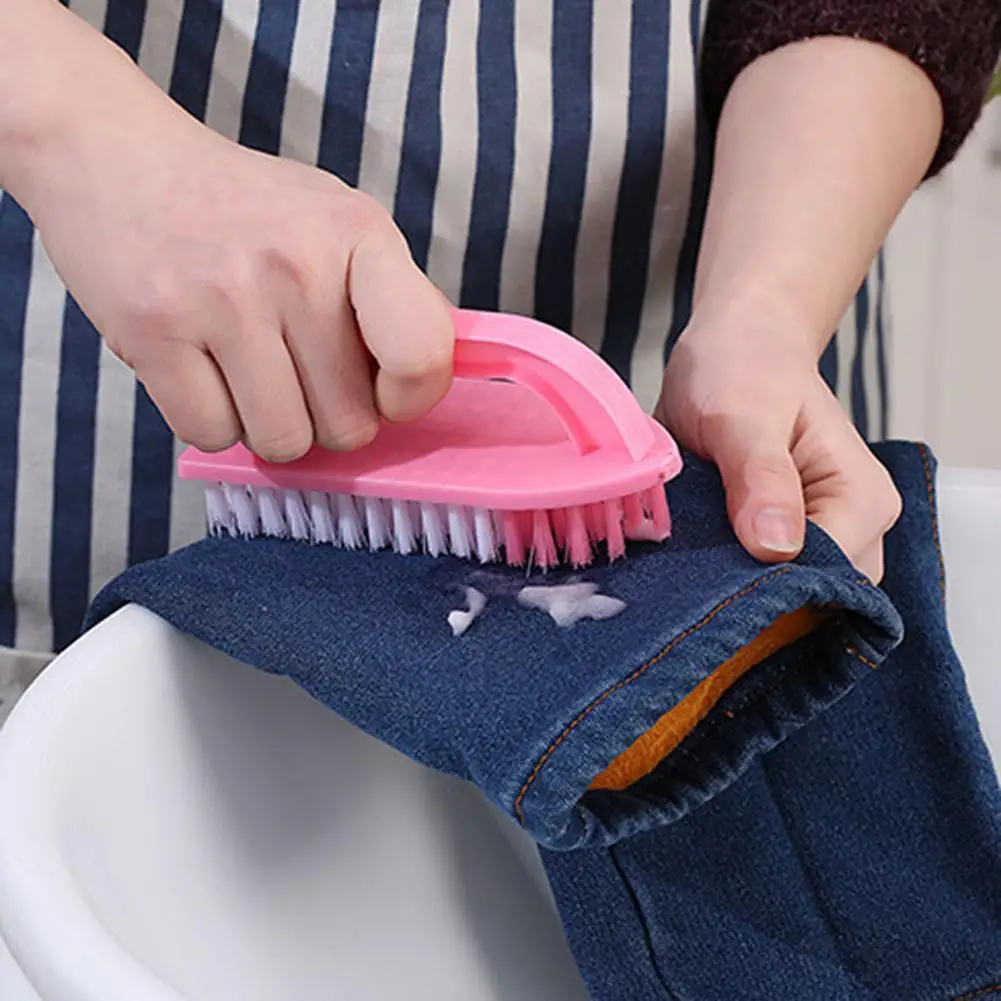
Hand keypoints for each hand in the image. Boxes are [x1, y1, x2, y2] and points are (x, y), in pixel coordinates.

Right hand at [23, 75, 452, 461]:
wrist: (114, 156)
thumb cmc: (245, 211)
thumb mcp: (338, 224)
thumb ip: (392, 299)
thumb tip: (428, 384)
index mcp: (359, 234)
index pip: (422, 356)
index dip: (409, 399)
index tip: (382, 390)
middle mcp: (296, 264)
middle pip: (349, 425)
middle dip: (325, 415)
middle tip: (293, 369)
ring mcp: (221, 298)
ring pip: (284, 442)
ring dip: (268, 425)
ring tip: (246, 369)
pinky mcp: (153, 331)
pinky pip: (212, 436)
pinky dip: (211, 421)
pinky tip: (201, 371)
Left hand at [656, 321, 900, 581]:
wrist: (737, 345)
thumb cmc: (745, 367)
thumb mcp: (742, 415)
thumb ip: (760, 478)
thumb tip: (775, 547)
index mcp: (862, 500)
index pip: (827, 579)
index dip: (769, 590)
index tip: (710, 582)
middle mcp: (854, 529)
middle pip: (811, 602)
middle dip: (750, 598)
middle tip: (687, 576)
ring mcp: (820, 540)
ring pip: (784, 599)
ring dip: (733, 591)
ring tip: (686, 563)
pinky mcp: (783, 542)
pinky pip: (760, 581)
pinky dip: (725, 579)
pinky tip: (691, 562)